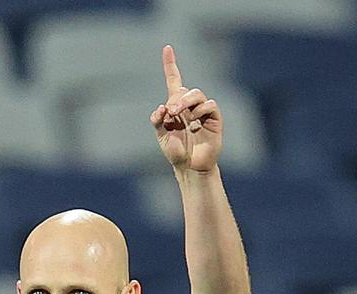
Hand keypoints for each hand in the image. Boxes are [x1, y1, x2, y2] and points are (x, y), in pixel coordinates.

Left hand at [150, 45, 222, 173]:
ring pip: (197, 94)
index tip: (167, 48)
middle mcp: (190, 106)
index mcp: (176, 107)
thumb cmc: (176, 151)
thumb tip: (162, 107)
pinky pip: (209, 105)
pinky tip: (194, 121)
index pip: (174, 81)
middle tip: (171, 112)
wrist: (190, 167)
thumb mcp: (161, 136)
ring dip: (186, 101)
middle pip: (185, 90)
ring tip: (178, 114)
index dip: (171, 65)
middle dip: (176, 99)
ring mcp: (203, 112)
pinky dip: (200, 110)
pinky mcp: (214, 119)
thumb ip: (157, 121)